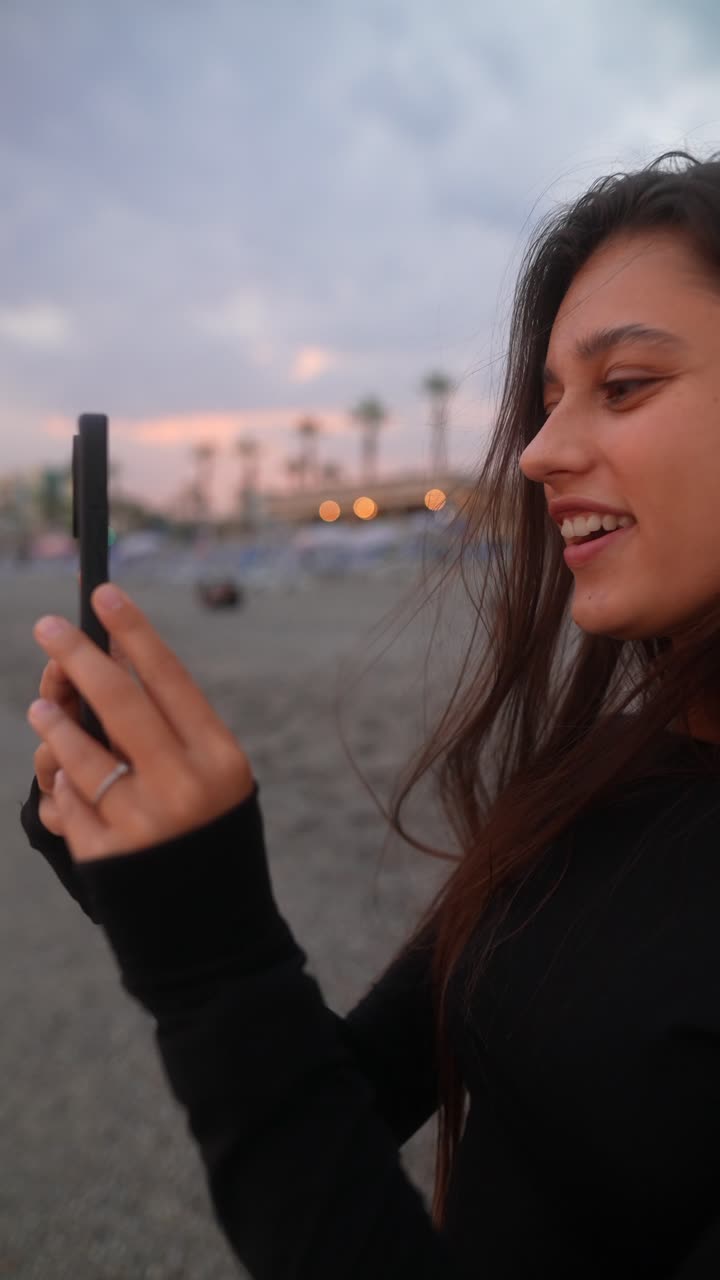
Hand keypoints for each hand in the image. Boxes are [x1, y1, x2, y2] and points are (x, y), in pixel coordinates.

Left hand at [27, 584, 253, 861]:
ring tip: (42, 709)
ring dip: (52, 723)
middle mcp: (183, 786)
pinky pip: (67, 800)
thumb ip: (174, 728)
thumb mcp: (216, 778)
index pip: (170, 679)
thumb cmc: (211, 834)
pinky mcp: (105, 856)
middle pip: (120, 701)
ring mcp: (141, 823)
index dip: (134, 632)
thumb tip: (115, 657)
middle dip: (77, 656)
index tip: (103, 596)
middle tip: (47, 627)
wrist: (211, 931)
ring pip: (78, 752)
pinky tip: (65, 781)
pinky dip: (62, 784)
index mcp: (219, 759)